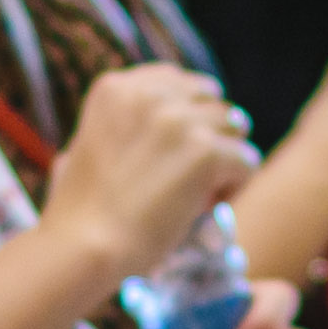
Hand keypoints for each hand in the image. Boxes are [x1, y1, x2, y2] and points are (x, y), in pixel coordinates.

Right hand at [38, 65, 258, 279]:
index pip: (180, 82)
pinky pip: (246, 161)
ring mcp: (180, 121)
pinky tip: (210, 207)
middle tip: (193, 176)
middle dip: (210, 137)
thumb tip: (174, 130)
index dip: (189, 116)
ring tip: (203, 194)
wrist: (82, 246)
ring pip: (235, 129)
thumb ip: (126, 124)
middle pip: (212, 103)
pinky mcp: (206, 152)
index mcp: (117, 87)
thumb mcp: (88, 144)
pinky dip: (235, 186)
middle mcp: (150, 94)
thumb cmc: (81, 212)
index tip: (180, 149)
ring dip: (225, 161)